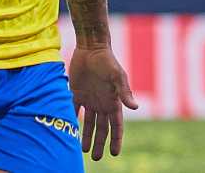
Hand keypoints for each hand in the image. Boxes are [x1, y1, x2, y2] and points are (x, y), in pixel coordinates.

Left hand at [69, 45, 138, 160]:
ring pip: (88, 123)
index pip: (116, 126)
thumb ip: (124, 92)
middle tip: (96, 157)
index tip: (114, 153)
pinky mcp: (76, 93)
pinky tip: (69, 132)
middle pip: (101, 128)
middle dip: (99, 143)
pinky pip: (74, 110)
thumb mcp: (117, 76)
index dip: (116, 140)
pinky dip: (73, 120)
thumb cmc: (107, 60)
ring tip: (83, 150)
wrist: (91, 47)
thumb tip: (135, 107)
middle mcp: (102, 103)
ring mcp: (90, 99)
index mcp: (113, 101)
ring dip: (86, 136)